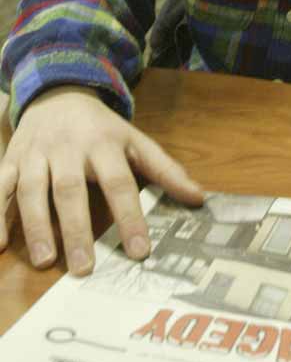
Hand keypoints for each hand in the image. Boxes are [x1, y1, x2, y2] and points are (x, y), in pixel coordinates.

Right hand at [0, 86, 203, 275]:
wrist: (58, 93)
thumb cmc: (102, 129)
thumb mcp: (136, 141)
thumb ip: (166, 171)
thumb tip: (200, 198)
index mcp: (105, 144)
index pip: (120, 183)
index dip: (130, 217)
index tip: (139, 251)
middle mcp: (68, 148)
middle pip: (71, 189)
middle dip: (77, 228)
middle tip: (84, 267)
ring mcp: (37, 154)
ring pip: (33, 189)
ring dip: (36, 226)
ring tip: (46, 261)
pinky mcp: (12, 159)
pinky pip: (0, 187)